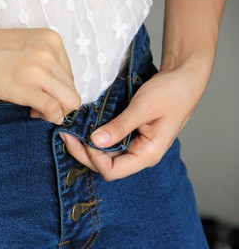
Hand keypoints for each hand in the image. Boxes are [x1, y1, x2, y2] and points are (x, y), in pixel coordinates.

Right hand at [0, 28, 79, 123]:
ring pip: (70, 102)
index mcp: (52, 39)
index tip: (41, 92)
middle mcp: (50, 52)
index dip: (58, 90)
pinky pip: (54, 110)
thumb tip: (59, 94)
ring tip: (35, 109)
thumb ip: (46, 64)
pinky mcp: (26, 88)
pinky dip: (49, 117)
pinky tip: (32, 113)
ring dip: (56, 111)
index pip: (71, 75)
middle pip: (72, 90)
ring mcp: (39, 69)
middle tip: (38, 105)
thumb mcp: (26, 47)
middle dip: (59, 103)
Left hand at [60, 60, 209, 179]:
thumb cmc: (171, 92)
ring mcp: (134, 146)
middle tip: (66, 136)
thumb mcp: (143, 108)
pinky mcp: (130, 136)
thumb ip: (119, 127)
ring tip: (70, 132)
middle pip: (105, 165)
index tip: (82, 137)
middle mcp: (140, 155)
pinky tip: (83, 128)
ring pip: (104, 156)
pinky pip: (109, 143)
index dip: (93, 158)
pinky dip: (94, 138)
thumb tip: (95, 141)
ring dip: (86, 146)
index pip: (112, 170)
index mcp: (147, 154)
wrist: (183, 78)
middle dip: (84, 153)